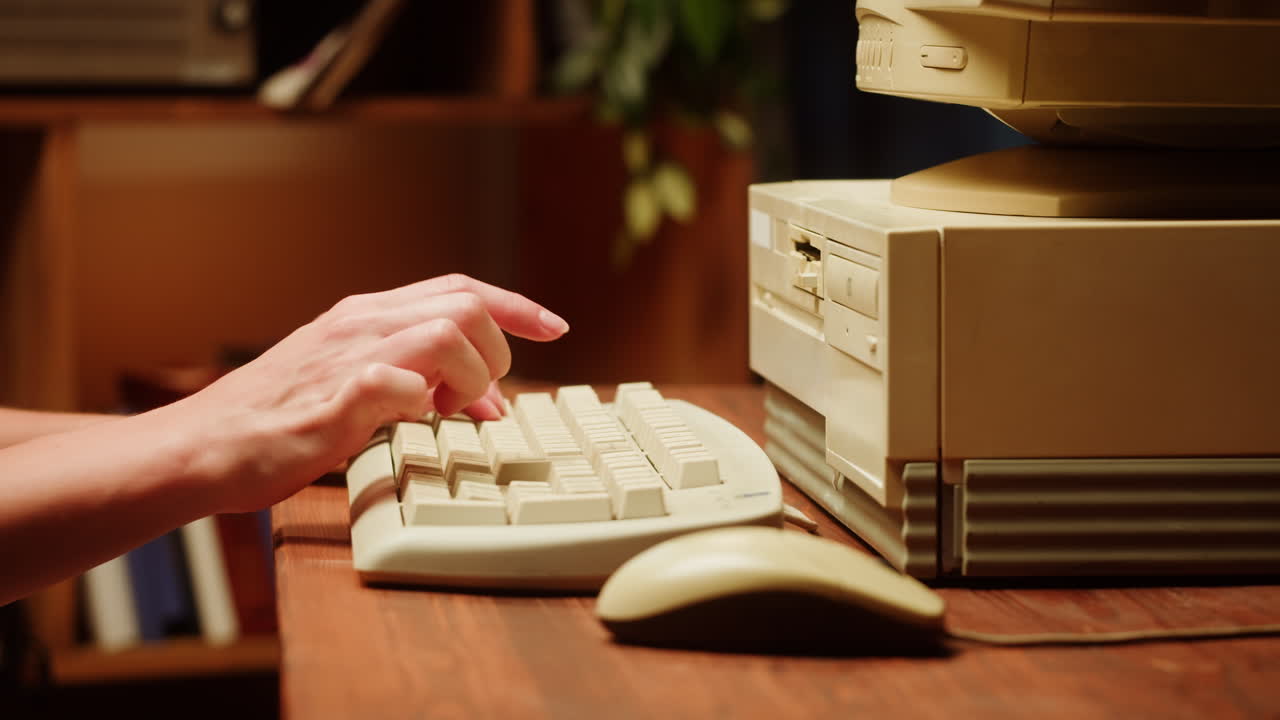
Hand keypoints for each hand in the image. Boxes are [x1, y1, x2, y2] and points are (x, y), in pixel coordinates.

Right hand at [160, 274, 567, 512]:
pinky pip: (396, 383)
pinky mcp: (332, 400)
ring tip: (448, 411)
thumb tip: (489, 402)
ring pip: (445, 333)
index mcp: (368, 315)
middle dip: (496, 352)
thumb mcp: (358, 385)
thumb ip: (421, 381)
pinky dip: (418, 400)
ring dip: (467, 377)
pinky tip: (410, 420)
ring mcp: (346, 358)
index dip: (516, 305)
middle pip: (466, 304)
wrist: (203, 445)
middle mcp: (361, 324)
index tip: (556, 327)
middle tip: (479, 398)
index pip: (461, 288)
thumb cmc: (281, 419)